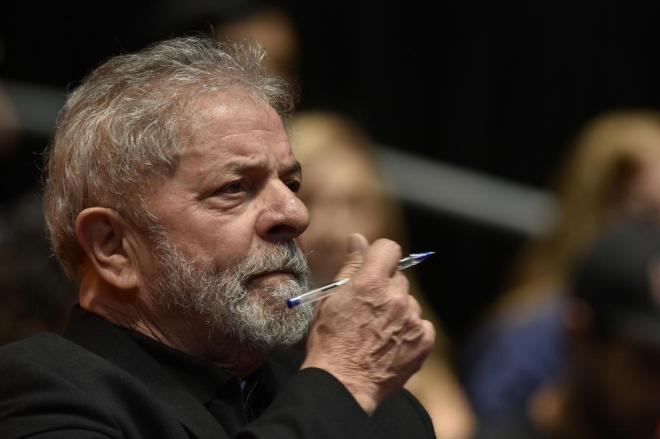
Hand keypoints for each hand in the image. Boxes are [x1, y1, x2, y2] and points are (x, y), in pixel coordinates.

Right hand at [301, 233, 434, 413]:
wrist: (342, 384)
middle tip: (369, 308)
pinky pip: (421, 324)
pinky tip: (391, 343)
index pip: (389, 248)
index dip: (379, 255)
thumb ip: (351, 266)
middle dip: (385, 287)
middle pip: (398, 277)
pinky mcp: (424, 340)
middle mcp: (395, 296)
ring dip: (397, 310)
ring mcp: (412, 319)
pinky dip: (409, 330)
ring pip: (409, 302)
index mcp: (371, 282)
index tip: (373, 266)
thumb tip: (358, 239)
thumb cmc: (329, 341)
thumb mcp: (331, 299)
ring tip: (378, 331)